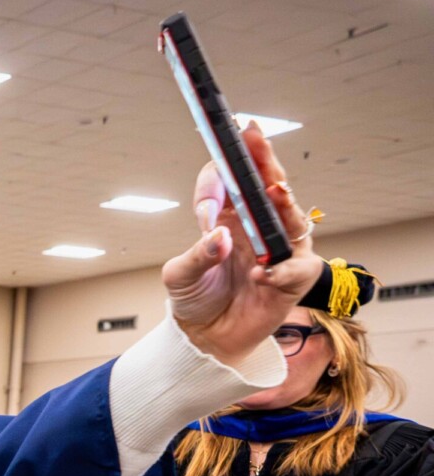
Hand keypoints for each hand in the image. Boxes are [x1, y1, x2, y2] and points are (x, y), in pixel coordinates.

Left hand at [162, 122, 319, 364]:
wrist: (205, 338)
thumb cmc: (194, 299)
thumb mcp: (180, 276)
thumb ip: (196, 255)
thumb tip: (218, 237)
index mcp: (227, 218)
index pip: (229, 181)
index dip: (220, 175)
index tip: (213, 173)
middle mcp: (257, 227)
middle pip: (266, 185)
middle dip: (263, 160)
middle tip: (255, 136)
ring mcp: (278, 250)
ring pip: (292, 218)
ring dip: (284, 203)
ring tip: (273, 191)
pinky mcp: (291, 279)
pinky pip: (295, 268)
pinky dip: (278, 270)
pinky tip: (257, 274)